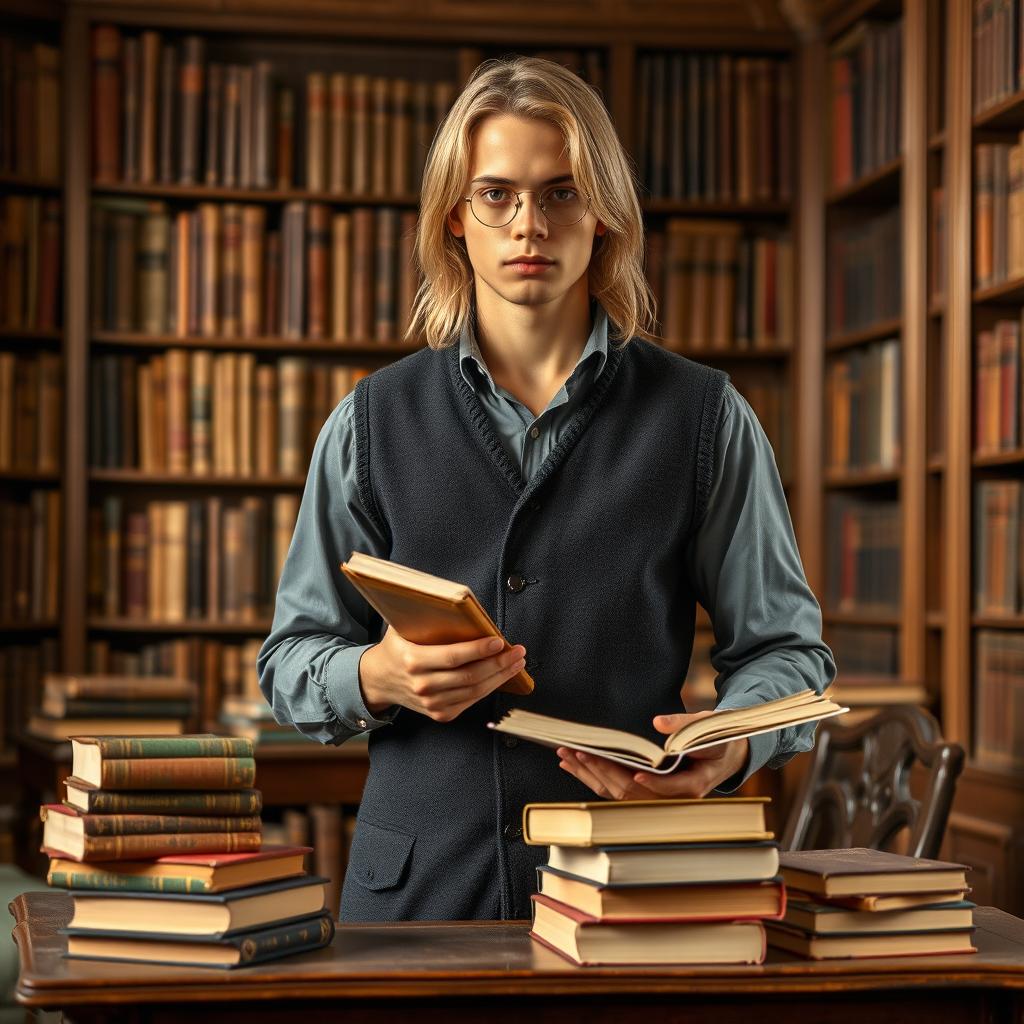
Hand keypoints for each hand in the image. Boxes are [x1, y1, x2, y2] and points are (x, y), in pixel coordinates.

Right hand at [359, 625, 525, 721]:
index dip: (479, 651)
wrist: (378, 679)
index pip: (453, 657)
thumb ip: (426, 617)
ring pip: (474, 691)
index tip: (500, 642)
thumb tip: (459, 602)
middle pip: (469, 676)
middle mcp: (422, 685)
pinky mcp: (439, 713)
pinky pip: (470, 701)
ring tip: (516, 662)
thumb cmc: (396, 647)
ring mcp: (431, 703)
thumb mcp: (402, 627)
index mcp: (413, 660)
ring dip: (500, 677)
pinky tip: (501, 676)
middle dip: (499, 664)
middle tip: (517, 651)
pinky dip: (489, 689)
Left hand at [556, 710, 749, 799]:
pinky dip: (594, 777)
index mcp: (693, 786)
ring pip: (619, 795)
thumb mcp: (707, 727)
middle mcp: (672, 799)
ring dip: (592, 776)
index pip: (665, 788)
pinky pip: (615, 791)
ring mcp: (657, 799)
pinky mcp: (645, 793)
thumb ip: (684, 725)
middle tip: (578, 753)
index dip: (648, 782)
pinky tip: (574, 765)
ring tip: (568, 756)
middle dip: (604, 772)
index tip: (632, 773)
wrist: (726, 754)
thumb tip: (658, 723)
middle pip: (632, 793)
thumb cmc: (717, 739)